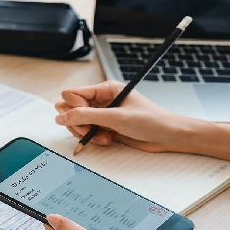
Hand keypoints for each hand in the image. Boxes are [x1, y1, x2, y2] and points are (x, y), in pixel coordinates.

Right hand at [55, 81, 203, 152]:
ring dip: (87, 133)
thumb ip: (87, 116)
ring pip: (79, 123)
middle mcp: (102, 100)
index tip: (84, 118)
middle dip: (78, 123)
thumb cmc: (150, 121)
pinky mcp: (107, 128)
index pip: (73, 94)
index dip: (74, 108)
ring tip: (103, 137)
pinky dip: (94, 139)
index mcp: (106, 89)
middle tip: (90, 131)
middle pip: (72, 109)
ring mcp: (104, 114)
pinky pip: (89, 133)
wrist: (168, 137)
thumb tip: (61, 116)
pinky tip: (108, 140)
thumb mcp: (116, 117)